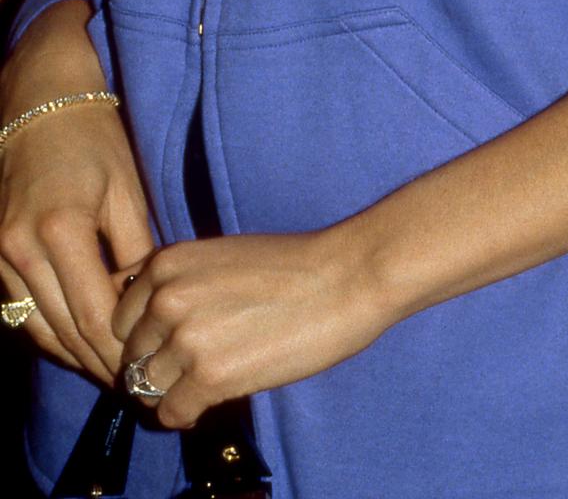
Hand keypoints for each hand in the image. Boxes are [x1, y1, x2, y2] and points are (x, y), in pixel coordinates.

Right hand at [0, 6, 153, 385]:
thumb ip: (136, 249)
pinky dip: (48, 331)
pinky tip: (77, 344)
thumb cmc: (94, 137)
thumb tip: (146, 302)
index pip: (93, 313)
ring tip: (111, 371)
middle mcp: (20, 247)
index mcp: (60, 229)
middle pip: (63, 329)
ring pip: (36, 327)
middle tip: (137, 381)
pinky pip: (19, 310)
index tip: (149, 363)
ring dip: (73, 354)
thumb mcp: (127, 188)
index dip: (121, 346)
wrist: (38, 100)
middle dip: (100, 360)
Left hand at [112, 226, 390, 429]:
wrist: (346, 278)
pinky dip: (188, 412)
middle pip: (129, 356)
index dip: (143, 336)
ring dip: (172, 392)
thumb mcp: (219, 257)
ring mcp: (185, 338)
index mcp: (167, 263)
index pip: (118, 318)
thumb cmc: (292, 266)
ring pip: (145, 389)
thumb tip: (142, 323)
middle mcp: (166, 298)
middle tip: (192, 367)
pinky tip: (216, 396)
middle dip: (156, 366)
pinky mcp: (208, 376)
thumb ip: (176, 283)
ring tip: (206, 382)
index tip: (168, 344)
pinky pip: (170, 414)